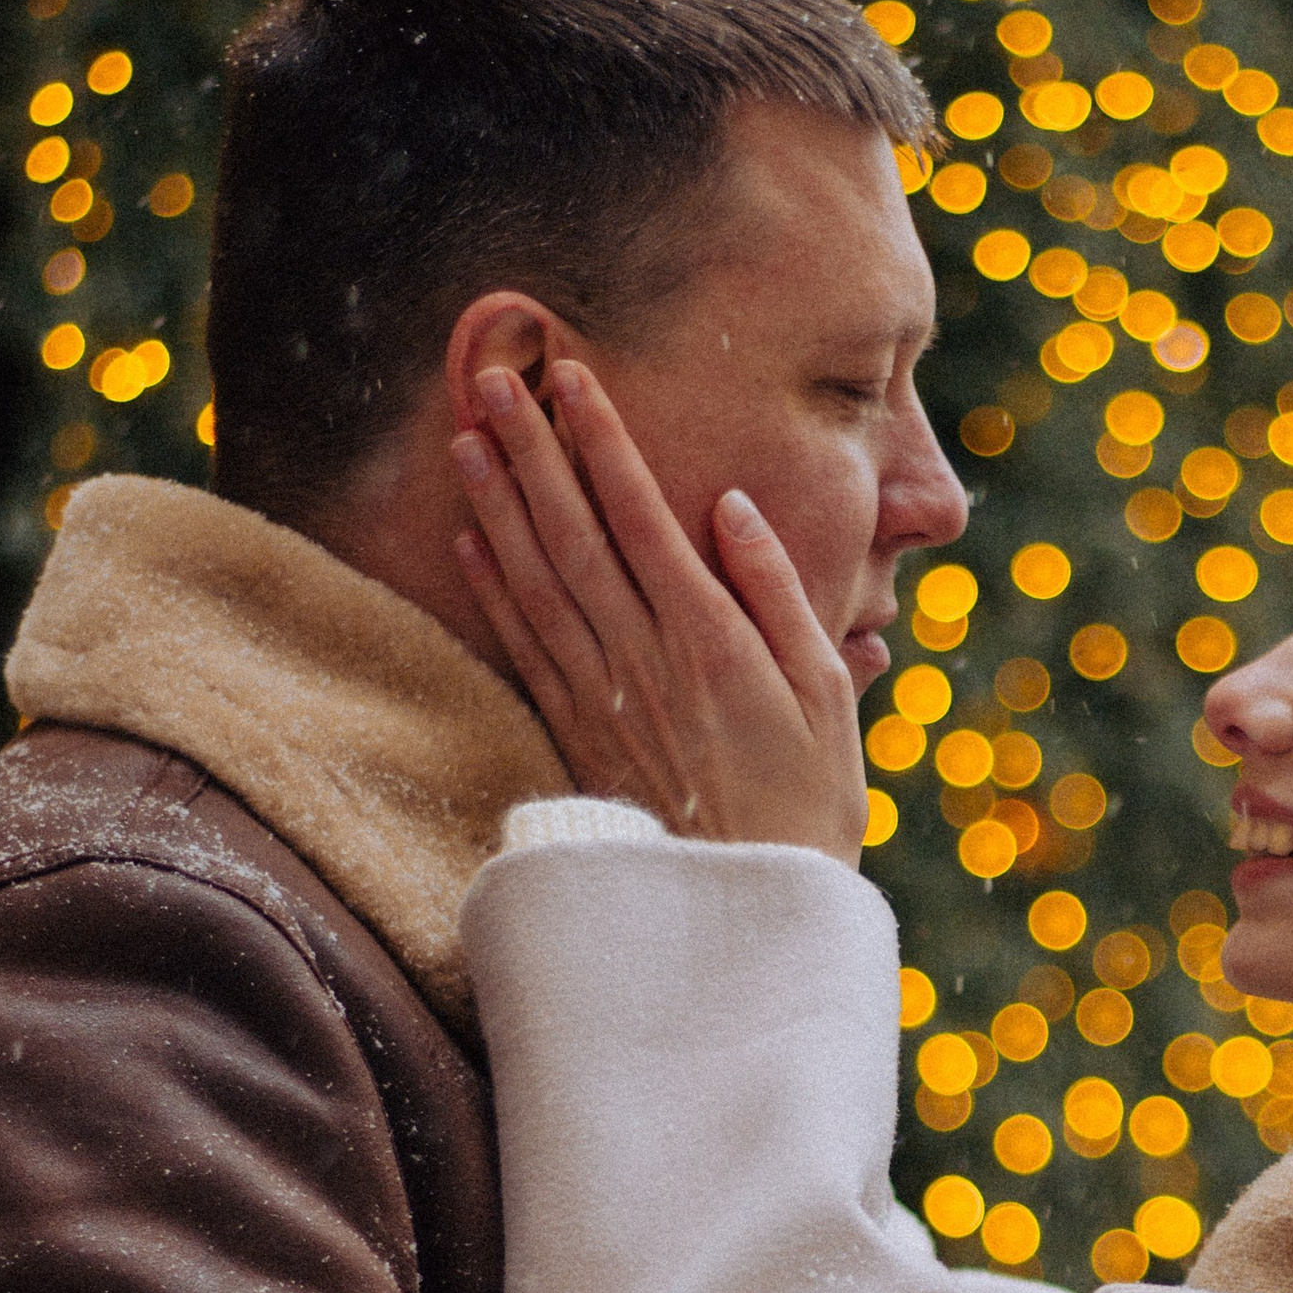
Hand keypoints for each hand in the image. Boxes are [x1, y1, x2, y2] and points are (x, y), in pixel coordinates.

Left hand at [452, 363, 870, 859]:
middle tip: (493, 378)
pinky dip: (491, 590)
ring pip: (535, 582)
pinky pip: (524, 649)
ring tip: (466, 436)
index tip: (572, 380)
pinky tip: (468, 541)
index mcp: (709, 640)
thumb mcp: (826, 693)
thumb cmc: (808, 801)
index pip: (642, 518)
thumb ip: (778, 594)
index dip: (602, 444)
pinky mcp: (576, 736)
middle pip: (572, 536)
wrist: (747, 914)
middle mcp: (642, 661)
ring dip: (497, 505)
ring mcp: (600, 699)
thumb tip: (731, 507)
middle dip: (531, 451)